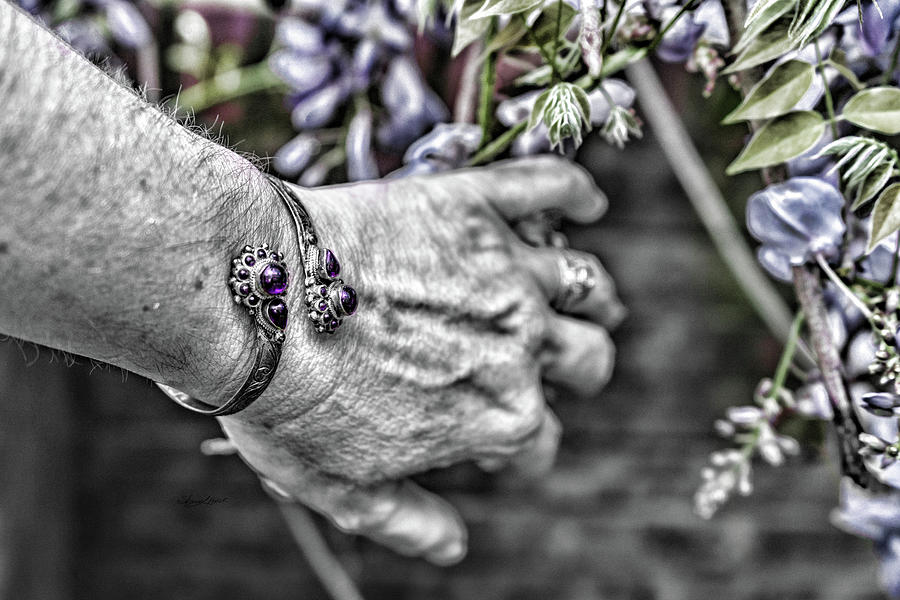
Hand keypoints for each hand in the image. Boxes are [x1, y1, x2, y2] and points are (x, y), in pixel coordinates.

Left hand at [216, 156, 622, 563]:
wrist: (252, 299)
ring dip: (593, 297)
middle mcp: (523, 343)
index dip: (514, 449)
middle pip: (589, 360)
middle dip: (574, 372)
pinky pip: (550, 187)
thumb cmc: (290, 397)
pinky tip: (586, 206)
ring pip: (586, 283)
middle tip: (542, 364)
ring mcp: (505, 269)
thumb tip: (455, 546)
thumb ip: (408, 520)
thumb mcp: (341, 485)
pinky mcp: (474, 205)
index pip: (539, 443)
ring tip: (583, 298)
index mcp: (502, 417)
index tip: (484, 436)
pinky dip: (576, 194)